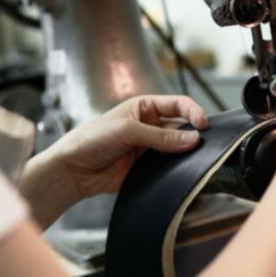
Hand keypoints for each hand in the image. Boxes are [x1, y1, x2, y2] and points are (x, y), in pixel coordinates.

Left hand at [53, 95, 207, 198]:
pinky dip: (177, 170)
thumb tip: (192, 139)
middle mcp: (150, 126)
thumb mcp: (127, 131)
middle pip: (181, 127)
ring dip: (186, 153)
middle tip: (203, 143)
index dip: (193, 111)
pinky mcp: (147, 169)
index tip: (203, 124)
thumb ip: (160, 137)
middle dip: (193, 133)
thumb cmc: (91, 139)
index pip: (177, 104)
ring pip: (177, 149)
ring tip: (194, 158)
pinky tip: (182, 172)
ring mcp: (149, 148)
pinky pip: (169, 168)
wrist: (72, 169)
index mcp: (144, 107)